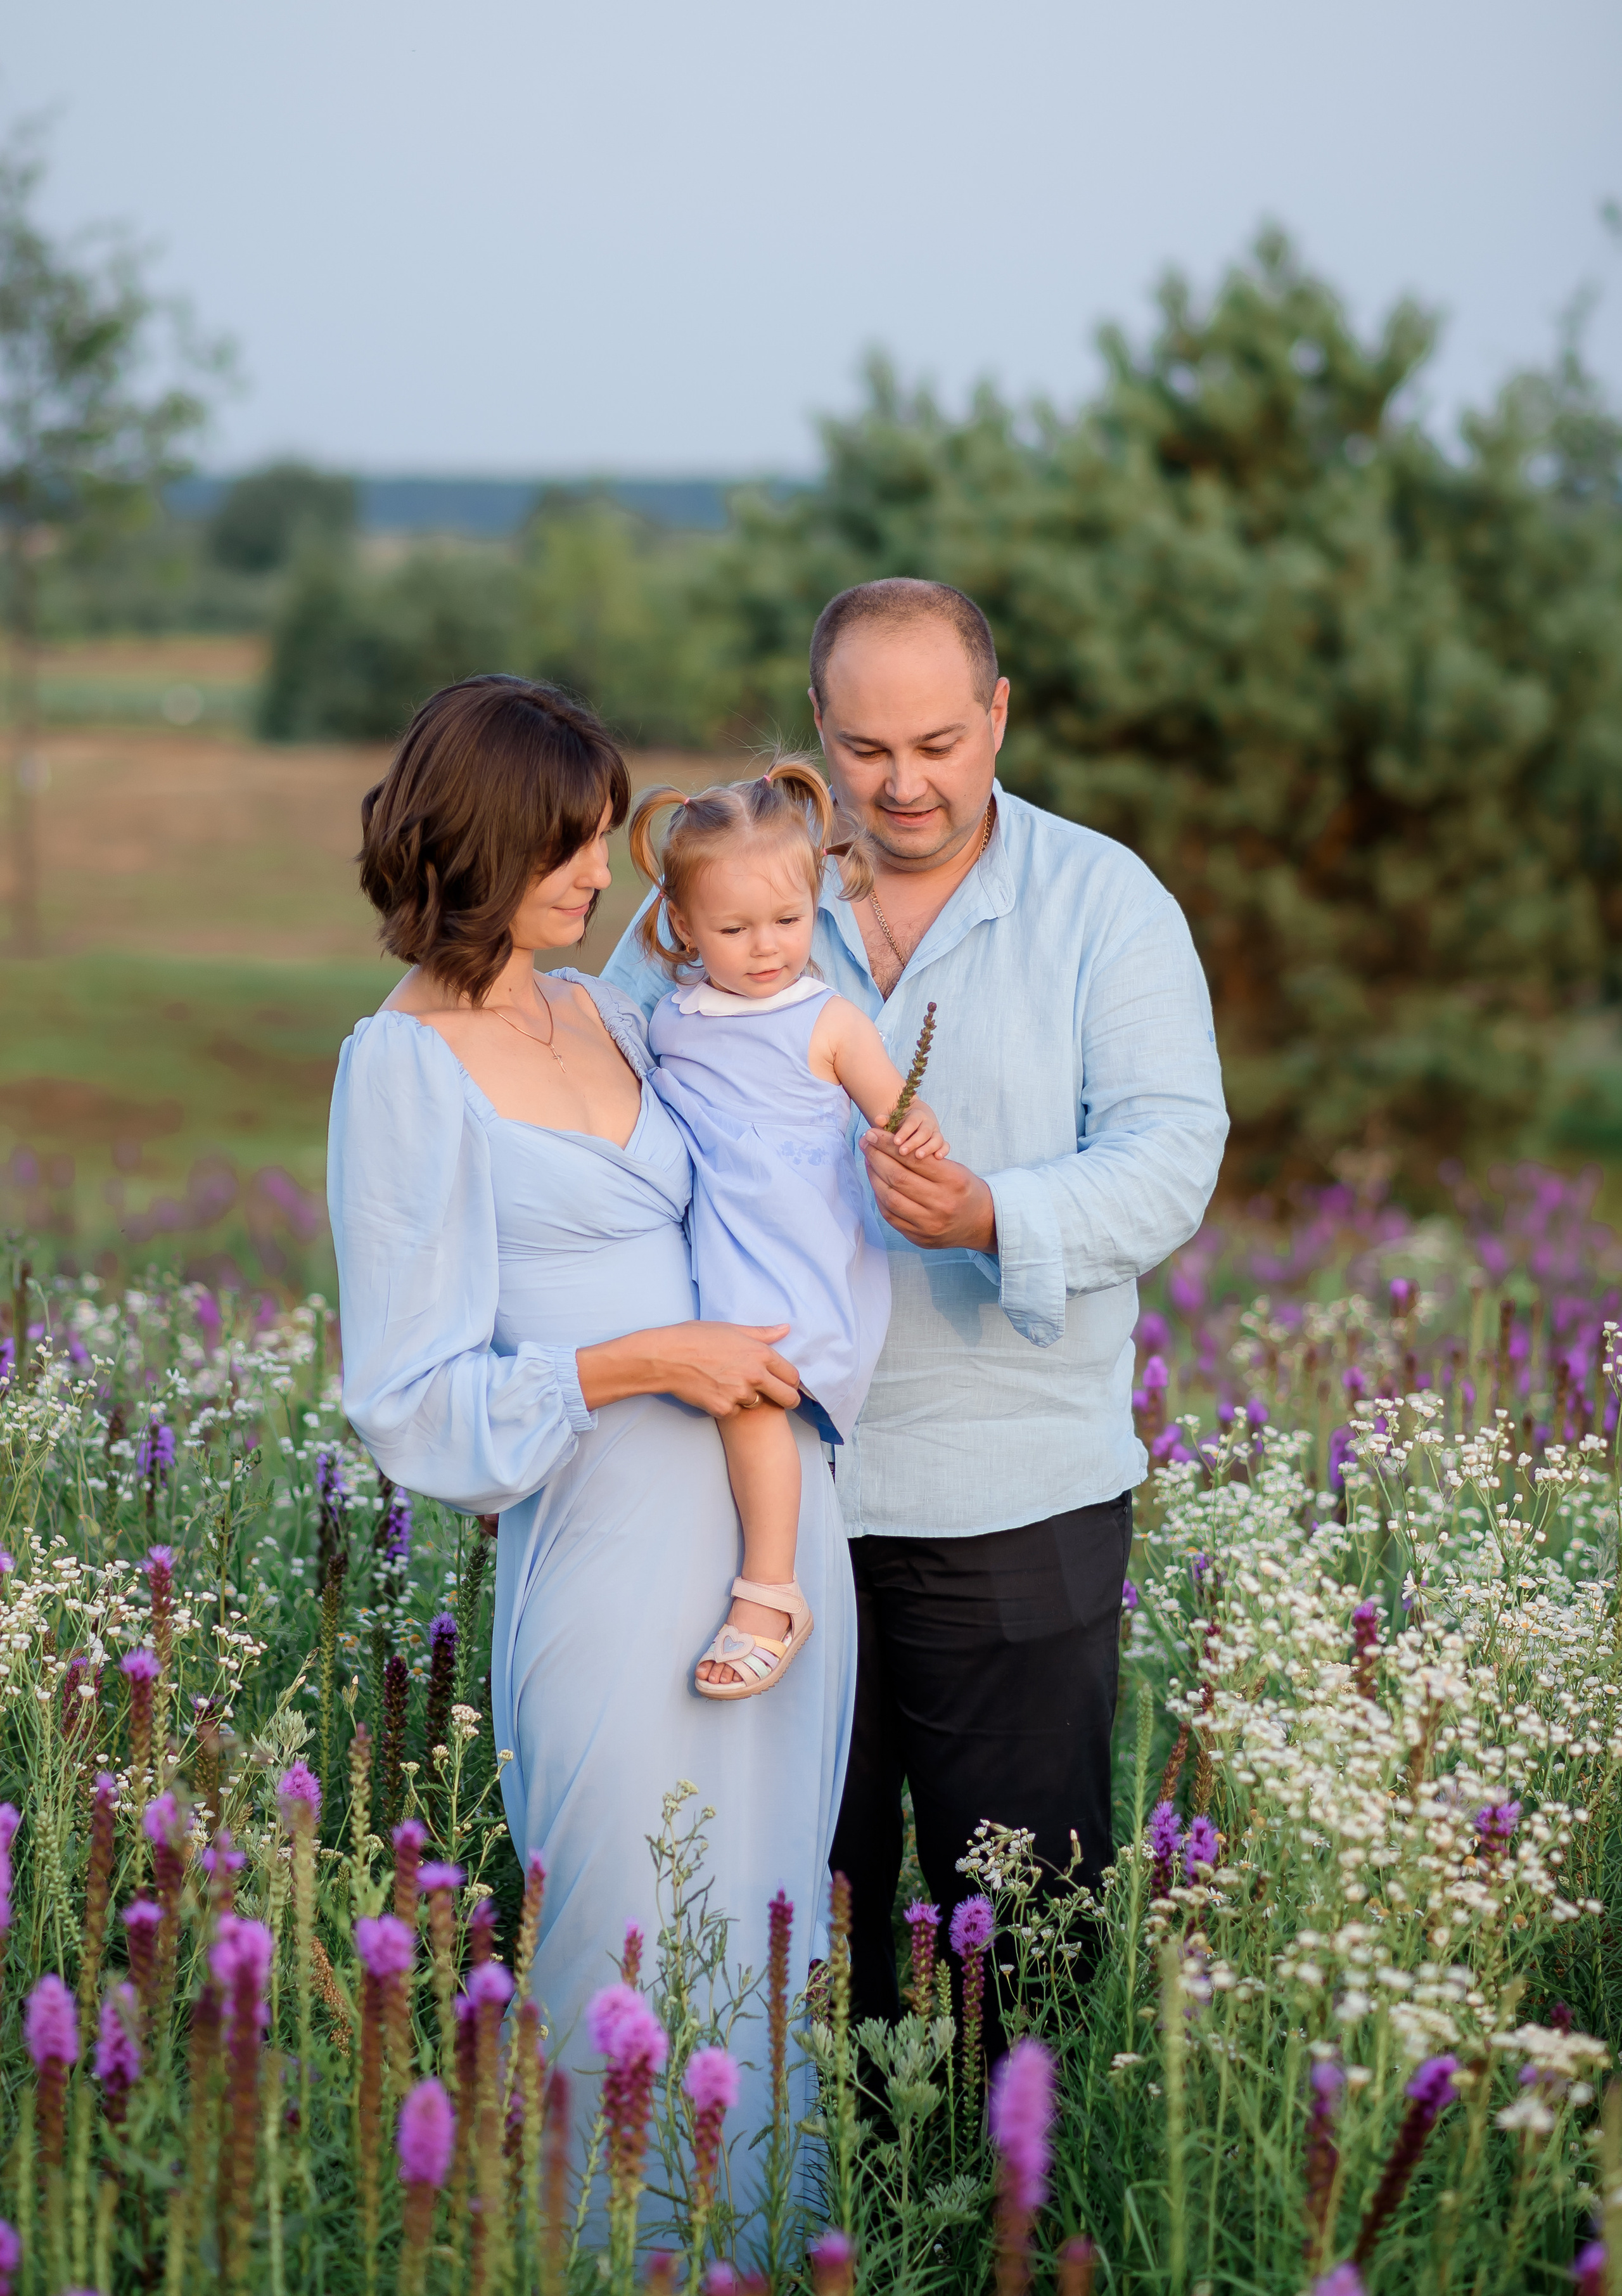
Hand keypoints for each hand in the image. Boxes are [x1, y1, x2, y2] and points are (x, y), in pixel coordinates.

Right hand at [577, 1322, 801, 1416]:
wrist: (666, 1357)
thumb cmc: (695, 1337)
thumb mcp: (731, 1329)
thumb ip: (762, 1333)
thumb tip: (786, 1329)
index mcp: (760, 1353)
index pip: (792, 1375)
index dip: (791, 1381)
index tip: (786, 1384)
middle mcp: (754, 1374)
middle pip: (787, 1398)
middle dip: (787, 1400)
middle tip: (778, 1400)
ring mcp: (739, 1394)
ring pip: (757, 1404)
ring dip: (749, 1400)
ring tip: (731, 1387)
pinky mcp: (723, 1409)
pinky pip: (734, 1412)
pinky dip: (727, 1406)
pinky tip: (715, 1393)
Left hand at [860, 1129, 996, 1252]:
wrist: (981, 1223)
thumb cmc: (964, 1189)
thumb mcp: (955, 1168)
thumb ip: (925, 1159)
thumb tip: (888, 1144)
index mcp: (953, 1181)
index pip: (913, 1159)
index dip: (889, 1145)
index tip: (873, 1133)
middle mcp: (941, 1204)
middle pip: (898, 1178)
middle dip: (877, 1157)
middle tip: (866, 1142)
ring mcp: (929, 1224)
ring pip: (890, 1198)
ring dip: (874, 1176)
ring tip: (868, 1160)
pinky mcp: (919, 1237)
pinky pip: (890, 1215)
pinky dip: (879, 1196)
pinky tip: (876, 1182)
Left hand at [886, 1097, 948, 1160]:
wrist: (915, 1120)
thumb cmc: (899, 1123)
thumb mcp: (892, 1120)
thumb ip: (886, 1120)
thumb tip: (877, 1119)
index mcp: (916, 1115)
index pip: (912, 1122)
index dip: (904, 1132)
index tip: (895, 1142)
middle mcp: (928, 1123)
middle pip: (924, 1131)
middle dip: (914, 1142)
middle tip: (902, 1152)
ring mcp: (936, 1133)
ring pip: (936, 1139)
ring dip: (928, 1148)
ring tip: (918, 1156)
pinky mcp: (941, 1142)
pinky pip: (945, 1145)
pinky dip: (943, 1150)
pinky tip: (937, 1158)